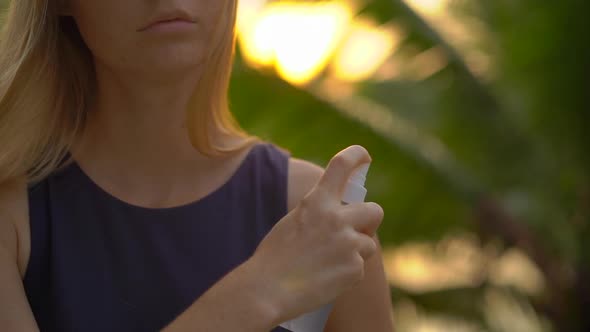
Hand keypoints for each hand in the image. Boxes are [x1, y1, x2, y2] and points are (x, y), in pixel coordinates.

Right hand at [246, 145, 383, 323]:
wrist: (267, 290)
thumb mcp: (294, 223)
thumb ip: (319, 215)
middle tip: (357, 232)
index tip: (365, 156)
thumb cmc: (274, 258)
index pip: (341, 166)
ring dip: (356, 252)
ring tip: (329, 264)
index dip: (356, 156)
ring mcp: (348, 243)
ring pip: (369, 244)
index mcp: (316, 202)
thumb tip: (343, 219)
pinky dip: (347, 275)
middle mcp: (336, 218)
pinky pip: (360, 268)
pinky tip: (326, 280)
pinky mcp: (355, 268)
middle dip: (369, 221)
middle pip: (374, 210)